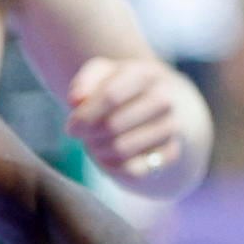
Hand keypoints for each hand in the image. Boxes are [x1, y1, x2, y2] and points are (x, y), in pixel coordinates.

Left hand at [64, 54, 204, 184]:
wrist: (162, 106)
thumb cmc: (122, 90)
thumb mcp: (102, 76)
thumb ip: (85, 82)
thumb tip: (76, 100)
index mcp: (145, 73)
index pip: (110, 96)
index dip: (85, 115)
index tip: (72, 128)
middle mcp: (163, 98)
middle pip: (113, 125)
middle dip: (90, 135)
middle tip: (83, 137)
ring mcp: (172, 126)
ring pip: (122, 149)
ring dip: (100, 151)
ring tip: (95, 145)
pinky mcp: (172, 153)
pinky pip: (134, 170)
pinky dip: (115, 168)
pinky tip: (110, 158)